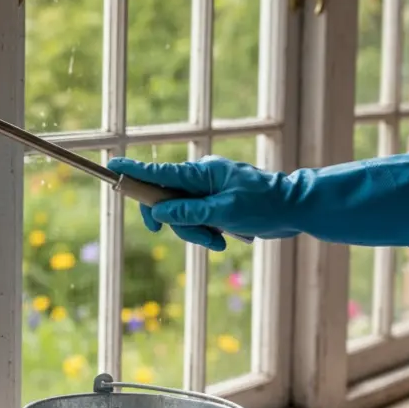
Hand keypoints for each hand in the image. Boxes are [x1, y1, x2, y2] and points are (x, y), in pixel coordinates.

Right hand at [104, 152, 408, 249]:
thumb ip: (189, 212)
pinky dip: (205, 233)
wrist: (296, 209)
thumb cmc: (265, 205)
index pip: (160, 173)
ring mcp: (206, 193)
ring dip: (196, 233)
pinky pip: (195, 222)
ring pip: (181, 217)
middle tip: (199, 236)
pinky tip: (226, 237)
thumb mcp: (225, 211)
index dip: (134, 172)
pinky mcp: (214, 205)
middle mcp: (200, 180)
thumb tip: (159, 212)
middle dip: (177, 224)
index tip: (112, 166)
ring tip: (220, 240)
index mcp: (202, 173)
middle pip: (166, 202)